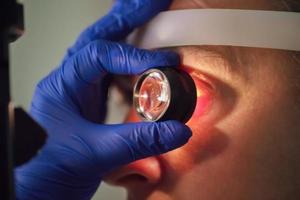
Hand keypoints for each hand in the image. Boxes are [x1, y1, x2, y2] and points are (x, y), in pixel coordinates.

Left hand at [15, 1, 191, 199]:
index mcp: (63, 86)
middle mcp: (72, 84)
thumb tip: (177, 129)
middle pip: (99, 40)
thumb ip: (138, 141)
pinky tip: (143, 62)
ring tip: (148, 19)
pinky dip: (131, 66)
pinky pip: (113, 77)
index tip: (162, 60)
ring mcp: (82, 93)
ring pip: (105, 53)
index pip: (97, 54)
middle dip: (126, 19)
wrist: (38, 191)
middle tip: (152, 4)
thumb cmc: (47, 172)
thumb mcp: (94, 154)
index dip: (132, 54)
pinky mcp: (93, 106)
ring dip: (128, 35)